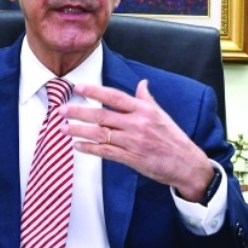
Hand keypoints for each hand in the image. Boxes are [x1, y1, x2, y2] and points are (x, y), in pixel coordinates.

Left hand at [59, 79, 215, 201]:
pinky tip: (77, 146)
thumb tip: (142, 83)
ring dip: (79, 130)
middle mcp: (137, 124)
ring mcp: (133, 142)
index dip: (95, 91)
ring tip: (63, 128)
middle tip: (61, 110)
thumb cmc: (174, 139)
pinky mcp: (131, 159)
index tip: (78, 87)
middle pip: (102, 115)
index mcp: (144, 110)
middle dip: (78, 112)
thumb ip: (147, 99)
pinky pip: (106, 152)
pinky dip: (90, 148)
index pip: (115, 96)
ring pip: (100, 134)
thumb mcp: (162, 115)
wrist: (187, 164)